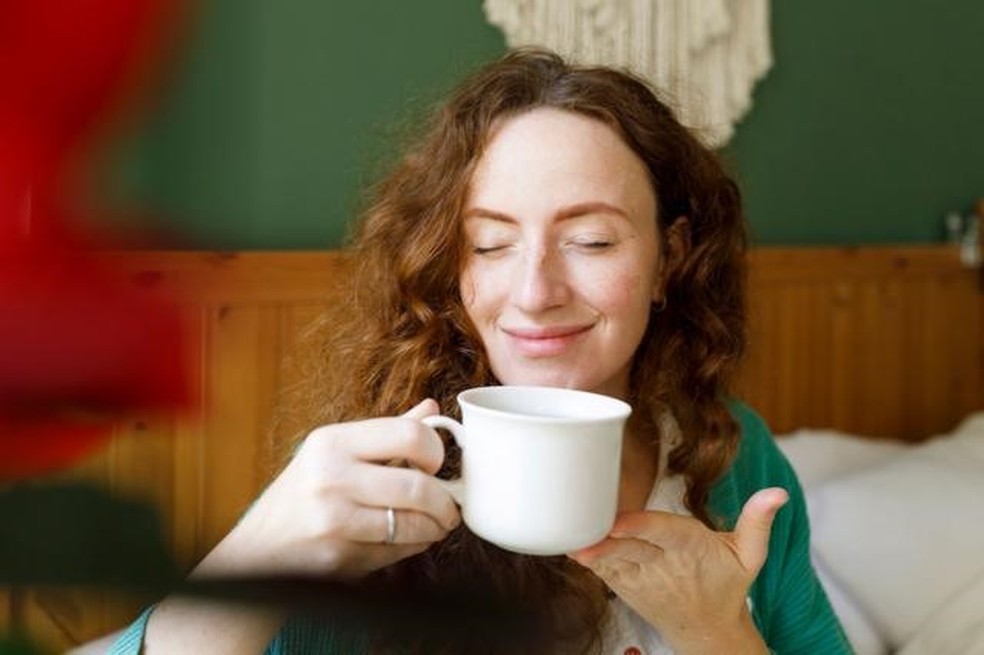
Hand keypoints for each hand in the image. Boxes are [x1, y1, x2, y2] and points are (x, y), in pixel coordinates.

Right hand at [196, 399, 460, 580]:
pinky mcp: (337, 556)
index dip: (436, 451)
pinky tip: (407, 540)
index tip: (437, 464)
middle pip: (418, 485)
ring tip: (435, 525)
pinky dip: (413, 547)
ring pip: (412, 523)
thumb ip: (386, 433)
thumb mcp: (336, 453)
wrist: (257, 550)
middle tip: (449, 506)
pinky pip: (396, 550)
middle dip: (444, 501)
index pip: (410, 435)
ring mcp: (333, 519)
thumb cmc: (302, 495)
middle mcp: (330, 477)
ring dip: (435, 528)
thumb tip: (432, 408)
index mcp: (333, 442)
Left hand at [570, 488, 787, 653]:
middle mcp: (662, 564)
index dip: (639, 526)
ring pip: (610, 560)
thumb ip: (757, 521)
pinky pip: (602, 571)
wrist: (708, 630)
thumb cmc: (726, 584)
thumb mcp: (750, 555)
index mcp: (690, 548)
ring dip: (588, 548)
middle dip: (604, 537)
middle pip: (629, 546)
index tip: (617, 520)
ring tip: (563, 530)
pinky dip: (584, 558)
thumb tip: (777, 492)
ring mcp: (641, 578)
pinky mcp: (625, 587)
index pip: (663, 534)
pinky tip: (565, 543)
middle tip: (580, 522)